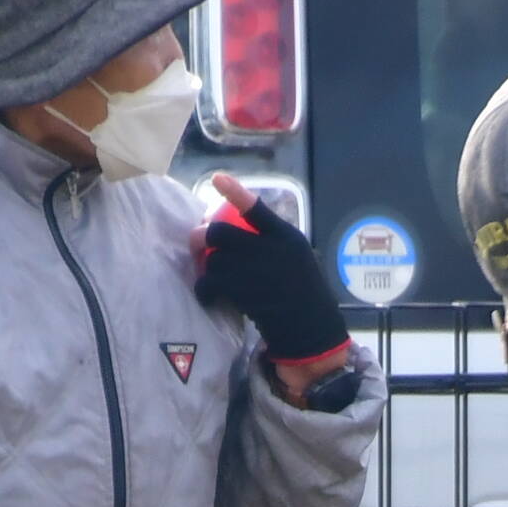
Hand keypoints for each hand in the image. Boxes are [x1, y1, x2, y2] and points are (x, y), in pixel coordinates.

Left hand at [198, 175, 349, 368]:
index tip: (216, 178)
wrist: (310, 328)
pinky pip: (211, 283)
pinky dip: (204, 288)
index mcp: (286, 237)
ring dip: (206, 267)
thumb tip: (240, 232)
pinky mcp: (241, 293)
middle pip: (222, 233)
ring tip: (210, 275)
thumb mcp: (297, 257)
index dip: (234, 192)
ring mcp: (254, 272)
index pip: (257, 208)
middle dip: (203, 236)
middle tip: (197, 241)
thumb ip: (273, 243)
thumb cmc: (303, 291)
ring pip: (214, 260)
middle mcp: (270, 250)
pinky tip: (207, 294)